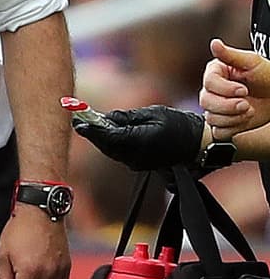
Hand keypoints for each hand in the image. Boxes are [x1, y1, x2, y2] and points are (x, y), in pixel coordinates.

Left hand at [72, 105, 203, 169]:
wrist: (200, 146)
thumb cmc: (180, 125)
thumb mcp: (153, 114)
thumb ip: (127, 117)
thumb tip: (106, 118)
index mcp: (139, 142)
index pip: (107, 136)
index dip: (91, 128)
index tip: (77, 120)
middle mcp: (136, 157)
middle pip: (105, 145)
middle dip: (92, 132)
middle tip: (78, 119)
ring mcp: (138, 164)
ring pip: (111, 150)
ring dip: (101, 138)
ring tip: (90, 123)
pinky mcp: (140, 165)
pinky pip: (119, 154)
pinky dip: (111, 143)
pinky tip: (108, 132)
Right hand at [201, 39, 269, 139]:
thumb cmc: (268, 76)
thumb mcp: (253, 62)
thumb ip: (231, 55)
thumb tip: (214, 43)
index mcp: (215, 74)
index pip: (209, 83)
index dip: (225, 89)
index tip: (244, 90)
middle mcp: (212, 91)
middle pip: (206, 102)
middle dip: (228, 106)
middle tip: (247, 105)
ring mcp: (216, 108)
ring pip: (211, 117)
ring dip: (233, 118)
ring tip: (250, 111)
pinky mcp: (223, 123)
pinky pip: (218, 131)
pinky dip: (232, 129)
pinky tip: (243, 120)